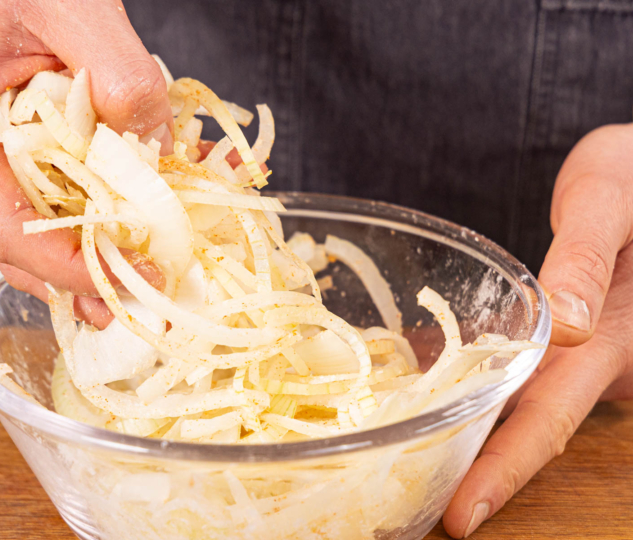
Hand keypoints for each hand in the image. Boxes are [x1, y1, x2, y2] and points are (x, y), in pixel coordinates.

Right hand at [0, 0, 170, 327]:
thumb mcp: (69, 4)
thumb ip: (117, 74)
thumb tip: (152, 147)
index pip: (5, 227)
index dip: (66, 267)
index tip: (126, 277)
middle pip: (31, 239)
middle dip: (92, 274)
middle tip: (149, 295)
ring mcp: (9, 146)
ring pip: (62, 216)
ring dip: (118, 238)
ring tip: (172, 252)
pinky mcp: (43, 136)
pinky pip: (83, 178)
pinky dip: (130, 191)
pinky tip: (178, 185)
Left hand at [444, 124, 632, 536]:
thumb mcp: (612, 197)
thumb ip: (588, 256)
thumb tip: (570, 326)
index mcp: (608, 338)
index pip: (548, 418)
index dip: (505, 471)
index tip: (461, 518)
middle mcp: (592, 359)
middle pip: (526, 431)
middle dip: (476, 476)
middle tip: (412, 514)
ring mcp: (578, 353)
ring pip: (517, 407)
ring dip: (469, 440)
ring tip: (406, 466)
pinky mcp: (563, 339)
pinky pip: (512, 376)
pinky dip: (471, 392)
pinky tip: (423, 397)